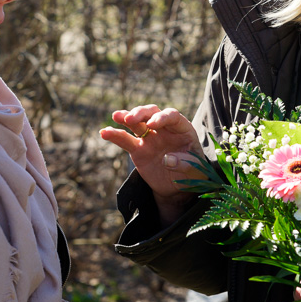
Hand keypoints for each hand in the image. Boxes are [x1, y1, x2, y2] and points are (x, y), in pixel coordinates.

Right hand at [100, 105, 204, 224]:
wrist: (178, 188)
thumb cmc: (193, 175)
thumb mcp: (196, 172)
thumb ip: (186, 164)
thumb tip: (168, 159)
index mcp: (182, 129)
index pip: (172, 116)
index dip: (162, 117)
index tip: (153, 124)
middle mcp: (164, 129)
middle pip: (152, 113)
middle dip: (141, 113)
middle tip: (131, 119)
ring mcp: (150, 138)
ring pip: (137, 122)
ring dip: (126, 116)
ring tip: (117, 116)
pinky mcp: (138, 149)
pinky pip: (125, 140)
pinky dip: (114, 135)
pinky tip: (104, 132)